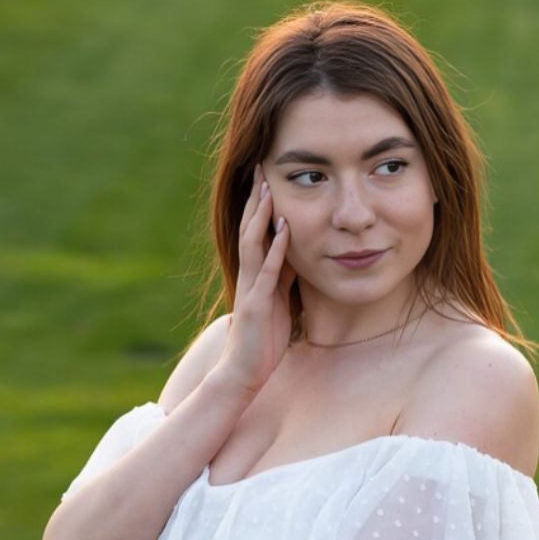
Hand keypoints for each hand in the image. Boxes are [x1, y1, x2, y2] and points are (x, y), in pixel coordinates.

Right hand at [216, 163, 298, 393]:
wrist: (245, 371)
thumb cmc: (264, 338)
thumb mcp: (278, 299)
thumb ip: (283, 275)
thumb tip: (293, 250)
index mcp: (254, 273)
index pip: (254, 232)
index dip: (259, 205)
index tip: (266, 177)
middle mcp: (249, 275)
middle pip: (249, 229)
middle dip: (256, 199)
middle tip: (261, 168)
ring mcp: (251, 288)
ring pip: (253, 244)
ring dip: (261, 216)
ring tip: (269, 189)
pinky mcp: (258, 304)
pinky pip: (268, 272)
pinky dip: (276, 249)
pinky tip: (284, 230)